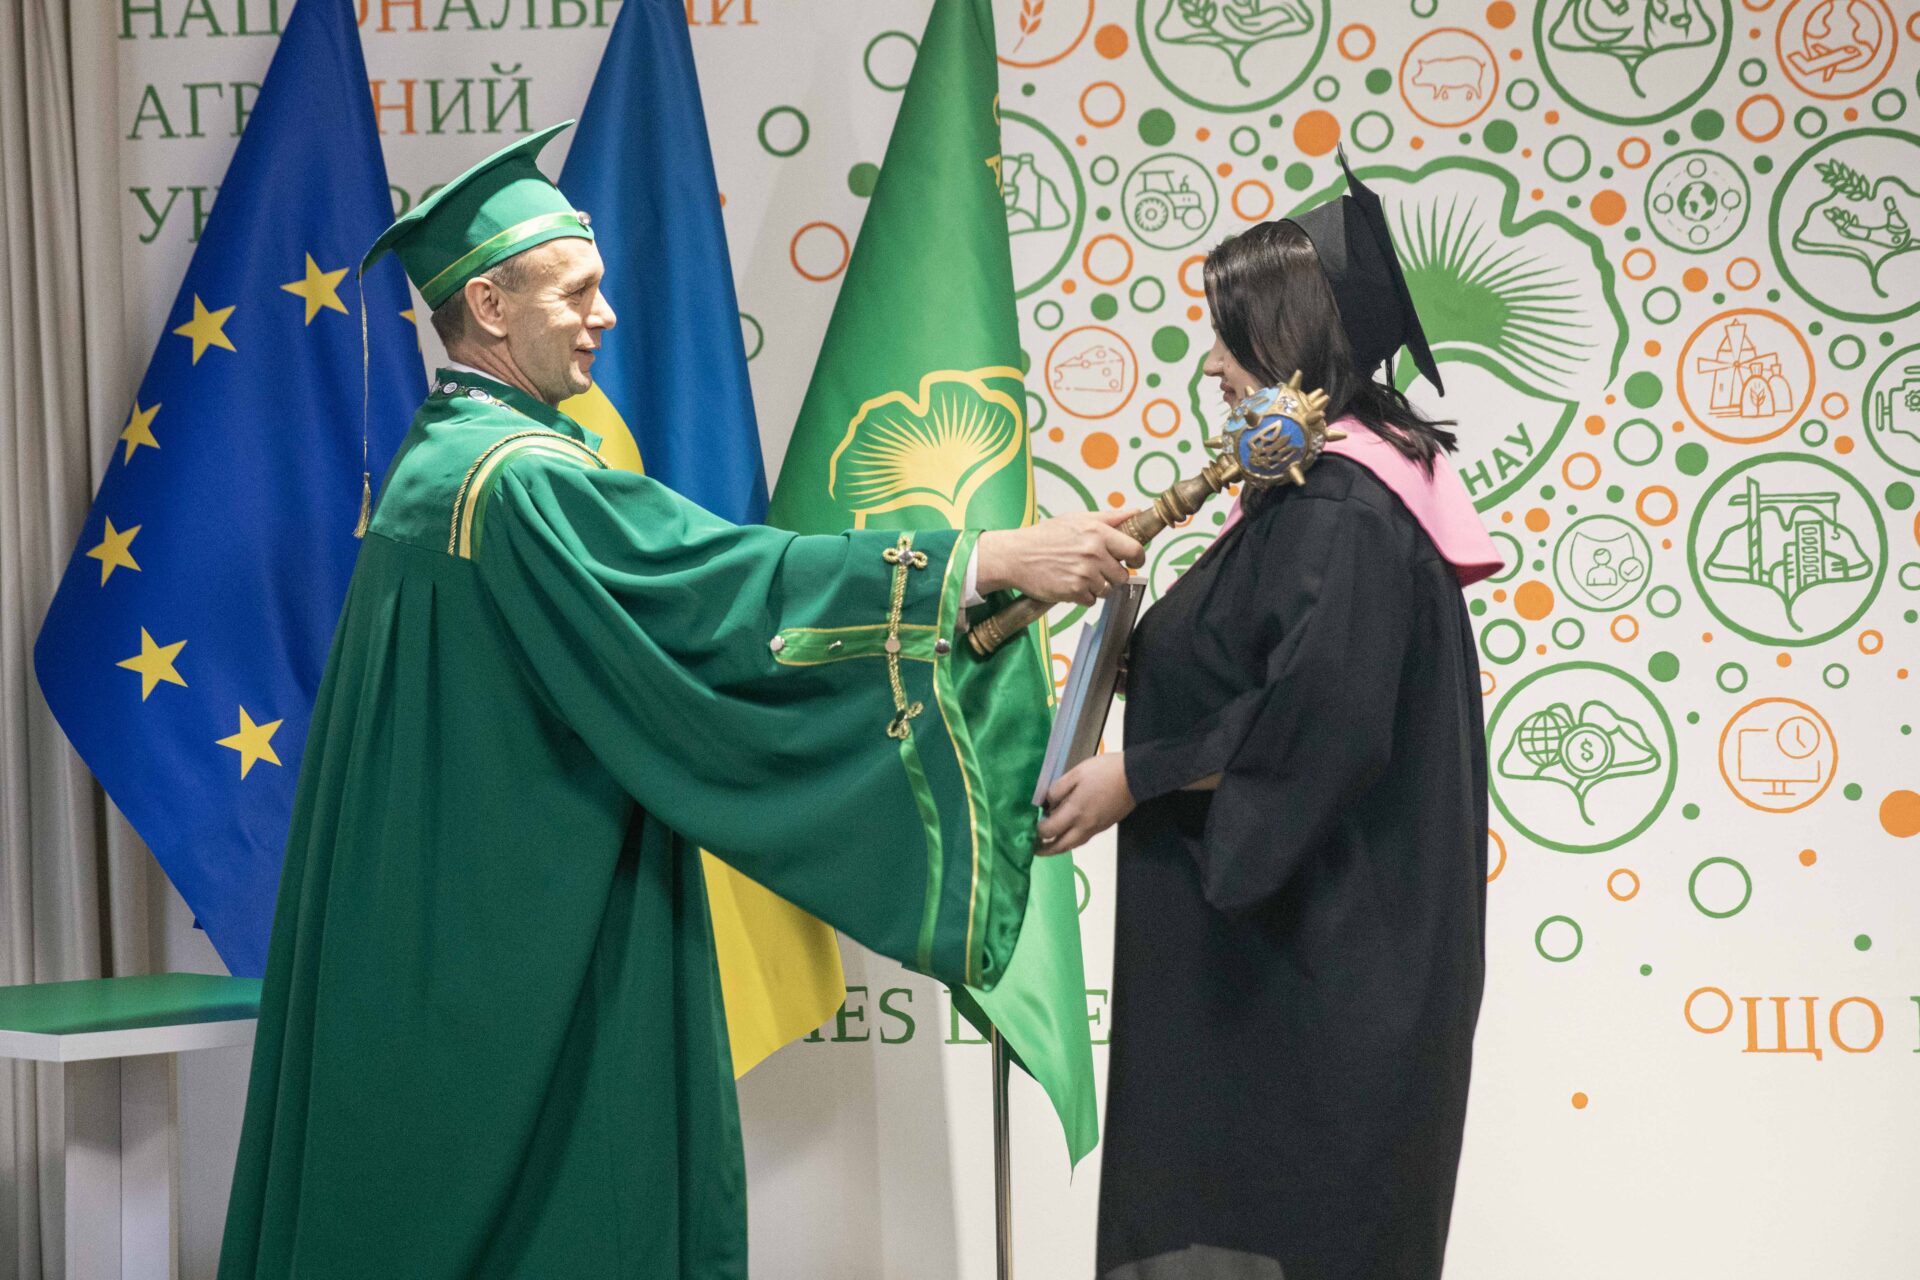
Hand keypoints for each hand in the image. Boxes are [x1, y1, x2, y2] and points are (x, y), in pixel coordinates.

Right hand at [975, 511, 1144, 606]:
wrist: (1016, 556)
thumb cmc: (1044, 537)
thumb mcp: (1077, 519)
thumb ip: (1109, 517)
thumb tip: (1136, 512)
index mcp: (1098, 533)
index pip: (1135, 550)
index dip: (1137, 558)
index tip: (1133, 561)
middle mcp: (1093, 553)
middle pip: (1123, 575)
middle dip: (1113, 574)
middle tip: (1097, 568)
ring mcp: (1084, 574)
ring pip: (1108, 589)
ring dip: (1098, 586)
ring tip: (1080, 575)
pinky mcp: (1073, 592)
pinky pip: (1092, 601)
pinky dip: (1083, 596)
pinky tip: (1071, 583)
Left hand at [1037, 752, 1135, 853]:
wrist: (1135, 776)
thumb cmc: (1104, 771)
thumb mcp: (1076, 774)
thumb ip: (1057, 790)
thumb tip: (1047, 804)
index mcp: (1074, 812)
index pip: (1049, 830)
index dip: (1037, 830)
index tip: (1030, 825)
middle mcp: (1084, 826)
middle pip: (1061, 846)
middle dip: (1046, 850)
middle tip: (1034, 849)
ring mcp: (1096, 828)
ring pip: (1073, 844)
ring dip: (1059, 847)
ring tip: (1049, 845)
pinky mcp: (1105, 826)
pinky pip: (1083, 838)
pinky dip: (1072, 840)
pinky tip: (1068, 833)